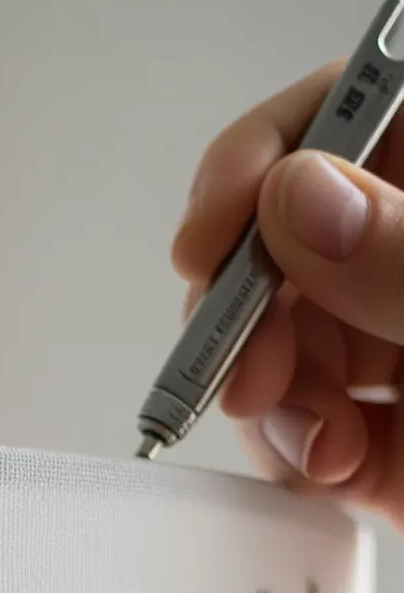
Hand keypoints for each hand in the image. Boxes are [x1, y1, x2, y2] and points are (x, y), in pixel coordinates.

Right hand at [174, 60, 403, 523]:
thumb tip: (298, 200)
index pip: (337, 117)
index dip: (256, 164)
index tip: (207, 238)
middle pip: (281, 247)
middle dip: (248, 317)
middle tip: (248, 375)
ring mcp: (396, 348)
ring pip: (276, 350)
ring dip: (272, 406)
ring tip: (324, 448)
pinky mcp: (387, 447)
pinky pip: (301, 443)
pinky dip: (298, 468)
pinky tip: (341, 475)